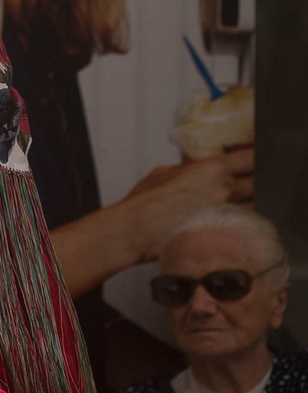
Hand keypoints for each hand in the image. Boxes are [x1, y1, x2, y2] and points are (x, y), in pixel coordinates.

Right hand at [124, 148, 254, 260]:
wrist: (134, 232)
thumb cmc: (143, 204)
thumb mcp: (163, 172)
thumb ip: (189, 169)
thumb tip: (198, 169)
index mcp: (212, 170)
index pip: (250, 157)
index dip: (253, 158)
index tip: (251, 160)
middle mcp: (226, 190)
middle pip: (258, 183)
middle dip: (251, 183)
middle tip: (239, 185)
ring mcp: (229, 214)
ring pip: (253, 206)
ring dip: (245, 205)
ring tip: (224, 207)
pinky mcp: (226, 235)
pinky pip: (242, 226)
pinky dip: (237, 224)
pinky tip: (220, 224)